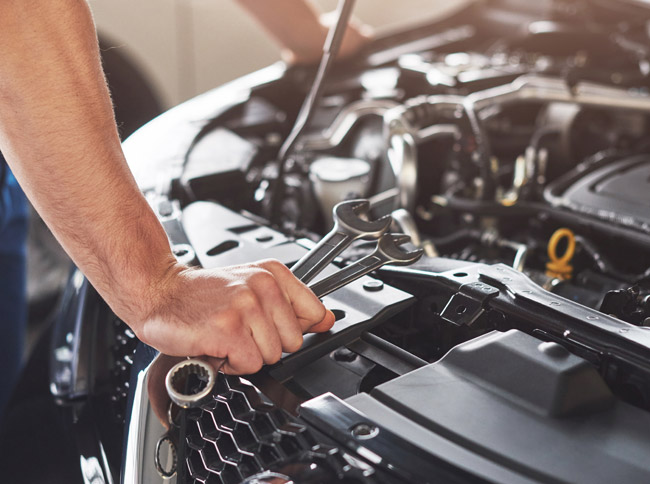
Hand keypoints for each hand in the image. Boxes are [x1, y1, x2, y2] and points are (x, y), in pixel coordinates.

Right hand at [130, 259, 334, 374]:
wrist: (159, 291)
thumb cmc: (202, 294)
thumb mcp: (252, 287)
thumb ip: (292, 304)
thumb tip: (327, 319)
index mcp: (272, 274)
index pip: (314, 313)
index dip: (292, 329)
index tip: (271, 326)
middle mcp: (262, 286)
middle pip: (293, 342)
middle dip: (266, 345)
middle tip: (239, 330)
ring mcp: (246, 306)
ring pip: (272, 356)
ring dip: (246, 355)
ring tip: (226, 336)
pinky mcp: (228, 329)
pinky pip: (250, 365)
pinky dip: (230, 364)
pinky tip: (216, 346)